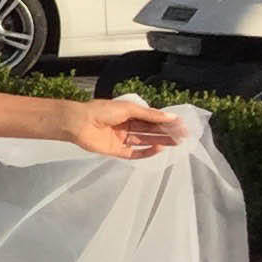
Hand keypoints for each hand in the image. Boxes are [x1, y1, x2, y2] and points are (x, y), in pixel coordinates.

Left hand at [69, 97, 183, 158]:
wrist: (79, 122)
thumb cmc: (101, 111)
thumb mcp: (129, 109)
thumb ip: (150, 115)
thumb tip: (170, 117)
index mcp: (128, 113)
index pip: (151, 118)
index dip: (165, 121)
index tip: (181, 125)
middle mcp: (126, 126)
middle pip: (150, 130)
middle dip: (166, 132)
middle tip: (183, 136)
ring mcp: (121, 139)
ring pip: (145, 140)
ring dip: (160, 141)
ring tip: (176, 142)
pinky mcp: (116, 151)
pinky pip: (134, 153)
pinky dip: (147, 151)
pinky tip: (159, 148)